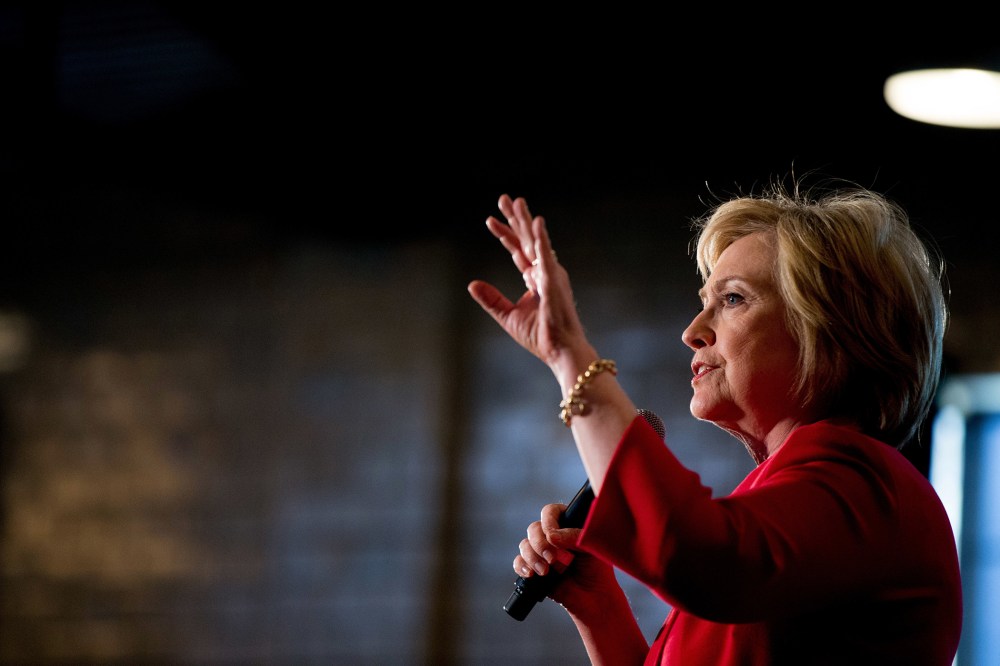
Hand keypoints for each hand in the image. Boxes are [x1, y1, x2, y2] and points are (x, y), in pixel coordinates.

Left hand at [467, 194, 588, 366]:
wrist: (560, 351)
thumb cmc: (541, 337)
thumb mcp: (507, 316)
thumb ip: (491, 299)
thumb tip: (472, 284)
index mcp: (535, 279)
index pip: (517, 251)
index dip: (505, 234)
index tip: (490, 220)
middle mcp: (544, 272)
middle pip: (526, 240)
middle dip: (515, 219)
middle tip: (504, 198)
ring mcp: (551, 274)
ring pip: (535, 241)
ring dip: (526, 221)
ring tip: (516, 201)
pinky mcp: (555, 281)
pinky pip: (546, 255)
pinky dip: (541, 238)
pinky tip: (536, 221)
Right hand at [513, 503, 619, 612]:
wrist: (592, 596)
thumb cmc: (596, 569)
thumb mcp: (590, 547)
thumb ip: (573, 537)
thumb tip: (551, 536)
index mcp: (566, 524)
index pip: (550, 512)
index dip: (548, 521)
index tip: (552, 534)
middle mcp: (551, 535)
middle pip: (534, 528)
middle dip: (540, 544)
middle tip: (552, 559)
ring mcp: (541, 552)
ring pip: (525, 545)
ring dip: (533, 557)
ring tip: (546, 571)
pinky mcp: (533, 567)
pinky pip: (519, 562)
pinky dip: (522, 566)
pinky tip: (531, 574)